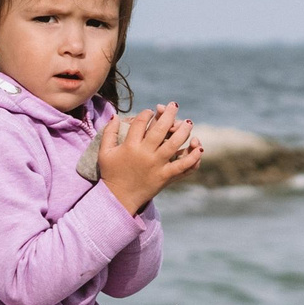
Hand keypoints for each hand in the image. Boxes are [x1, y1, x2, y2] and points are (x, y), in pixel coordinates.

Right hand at [78, 102, 202, 214]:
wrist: (119, 198)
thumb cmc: (111, 173)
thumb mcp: (105, 152)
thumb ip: (109, 133)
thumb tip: (115, 116)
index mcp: (130, 146)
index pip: (141, 123)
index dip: (147, 113)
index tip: (151, 111)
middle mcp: (145, 153)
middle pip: (160, 129)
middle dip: (169, 114)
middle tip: (174, 106)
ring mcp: (157, 165)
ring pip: (174, 144)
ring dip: (184, 131)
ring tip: (188, 122)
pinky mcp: (165, 176)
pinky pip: (183, 165)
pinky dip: (193, 157)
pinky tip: (198, 147)